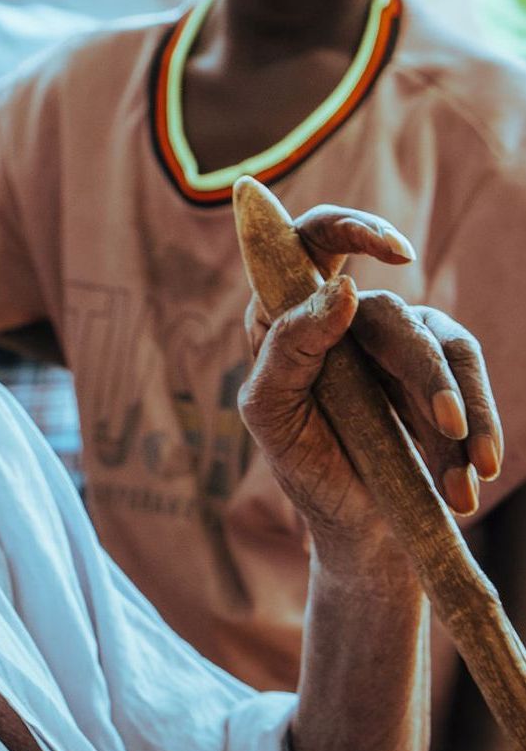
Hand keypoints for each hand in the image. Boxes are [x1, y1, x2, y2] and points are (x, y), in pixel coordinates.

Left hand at [239, 206, 502, 569]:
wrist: (352, 522)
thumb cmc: (300, 460)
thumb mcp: (270, 412)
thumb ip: (290, 347)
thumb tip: (346, 288)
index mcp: (288, 313)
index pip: (314, 239)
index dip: (352, 228)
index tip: (397, 252)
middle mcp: (345, 314)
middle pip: (393, 314)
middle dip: (427, 374)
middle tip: (449, 427)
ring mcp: (396, 338)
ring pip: (441, 347)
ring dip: (461, 412)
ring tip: (468, 475)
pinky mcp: (437, 368)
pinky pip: (468, 374)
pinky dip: (480, 424)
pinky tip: (474, 473)